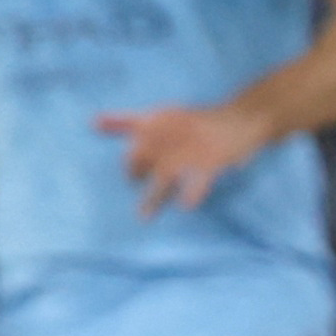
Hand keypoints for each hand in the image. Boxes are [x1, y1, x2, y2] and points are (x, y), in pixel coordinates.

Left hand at [98, 102, 275, 216]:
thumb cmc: (195, 123)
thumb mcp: (159, 117)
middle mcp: (170, 135)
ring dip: (153, 199)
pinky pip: (197, 183)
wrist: (242, 119)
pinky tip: (185, 206)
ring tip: (143, 218)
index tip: (136, 176)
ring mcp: (191, 150)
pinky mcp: (212, 161)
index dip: (131, 166)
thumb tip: (93, 123)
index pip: (132, 150)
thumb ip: (125, 122)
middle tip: (141, 191)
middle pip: (143, 161)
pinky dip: (191, 195)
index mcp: (156, 123)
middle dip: (138, 178)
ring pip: (164, 178)